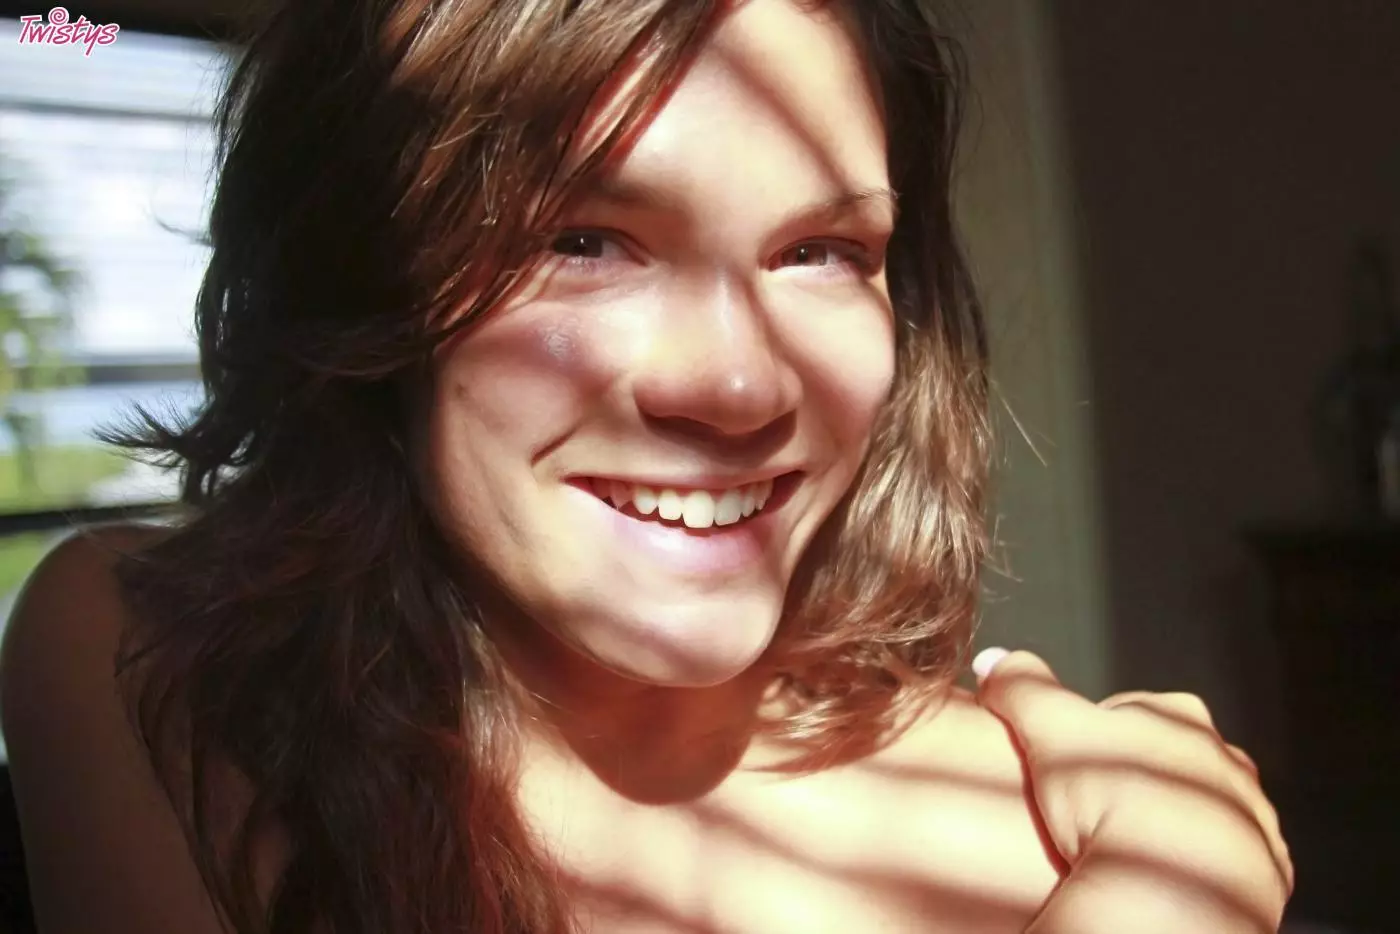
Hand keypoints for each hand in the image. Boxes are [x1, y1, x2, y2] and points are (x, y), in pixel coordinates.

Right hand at [973, 648, 1292, 933]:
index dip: (1088, 738)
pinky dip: (1193, 866)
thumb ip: (1021, 685)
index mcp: (1179, 715)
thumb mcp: (1048, 728)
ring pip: (1197, 812)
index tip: (1065, 768)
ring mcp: (1251, 816)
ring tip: (1122, 852)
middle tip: (1089, 812)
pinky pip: (1222, 863)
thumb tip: (992, 658)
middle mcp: (1227, 759)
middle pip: (1165, 760)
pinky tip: (1160, 877)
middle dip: (1131, 779)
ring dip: (1165, 825)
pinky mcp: (1265, 870)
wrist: (1172, 890)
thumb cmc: (1110, 798)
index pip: (1126, 713)